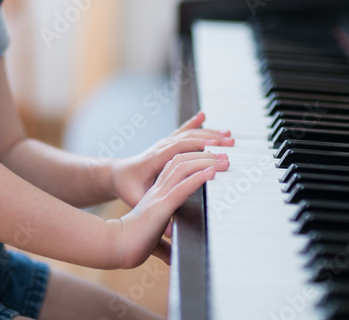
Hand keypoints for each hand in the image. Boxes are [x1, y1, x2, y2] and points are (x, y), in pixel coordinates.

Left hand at [109, 111, 233, 207]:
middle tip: (231, 149)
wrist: (117, 175)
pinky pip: (182, 131)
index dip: (200, 155)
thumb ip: (153, 214)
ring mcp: (164, 143)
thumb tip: (170, 232)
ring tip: (228, 136)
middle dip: (211, 143)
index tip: (218, 161)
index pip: (180, 153)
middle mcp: (160, 148)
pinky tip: (203, 116)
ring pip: (188, 134)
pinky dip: (194, 123)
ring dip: (208, 133)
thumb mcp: (137, 201)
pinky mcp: (167, 143)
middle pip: (189, 140)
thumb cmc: (128, 187)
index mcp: (154, 160)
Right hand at [114, 150, 228, 266]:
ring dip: (205, 162)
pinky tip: (211, 172)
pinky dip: (197, 178)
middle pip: (181, 162)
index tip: (212, 160)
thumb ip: (165, 247)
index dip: (193, 160)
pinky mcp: (161, 207)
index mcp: (156, 196)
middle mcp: (158, 191)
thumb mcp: (154, 242)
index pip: (176, 169)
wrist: (114, 247)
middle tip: (224, 156)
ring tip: (223, 160)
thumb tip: (173, 259)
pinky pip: (182, 188)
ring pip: (182, 169)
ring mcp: (159, 197)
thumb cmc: (130, 244)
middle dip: (203, 156)